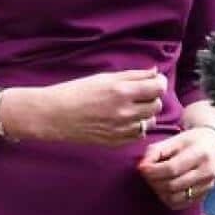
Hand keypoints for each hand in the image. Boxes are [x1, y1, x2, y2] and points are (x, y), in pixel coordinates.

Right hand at [14, 68, 165, 145]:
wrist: (54, 115)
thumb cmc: (76, 91)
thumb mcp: (104, 77)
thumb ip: (132, 75)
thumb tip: (154, 72)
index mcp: (122, 91)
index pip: (158, 88)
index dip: (159, 83)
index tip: (154, 81)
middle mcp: (125, 111)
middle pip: (157, 105)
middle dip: (151, 98)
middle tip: (139, 94)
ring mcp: (121, 129)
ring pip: (149, 121)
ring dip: (144, 113)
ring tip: (129, 107)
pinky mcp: (116, 141)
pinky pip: (138, 135)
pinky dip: (135, 127)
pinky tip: (122, 120)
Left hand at [137, 126, 214, 208]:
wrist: (213, 145)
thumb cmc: (190, 142)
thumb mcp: (173, 140)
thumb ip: (155, 151)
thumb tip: (142, 167)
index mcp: (200, 154)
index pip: (172, 169)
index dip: (153, 171)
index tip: (142, 168)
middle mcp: (206, 173)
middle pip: (172, 185)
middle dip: (154, 181)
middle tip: (147, 174)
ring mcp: (207, 187)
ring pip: (175, 198)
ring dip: (159, 191)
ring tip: (155, 180)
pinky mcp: (203, 196)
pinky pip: (179, 204)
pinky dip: (167, 198)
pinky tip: (164, 188)